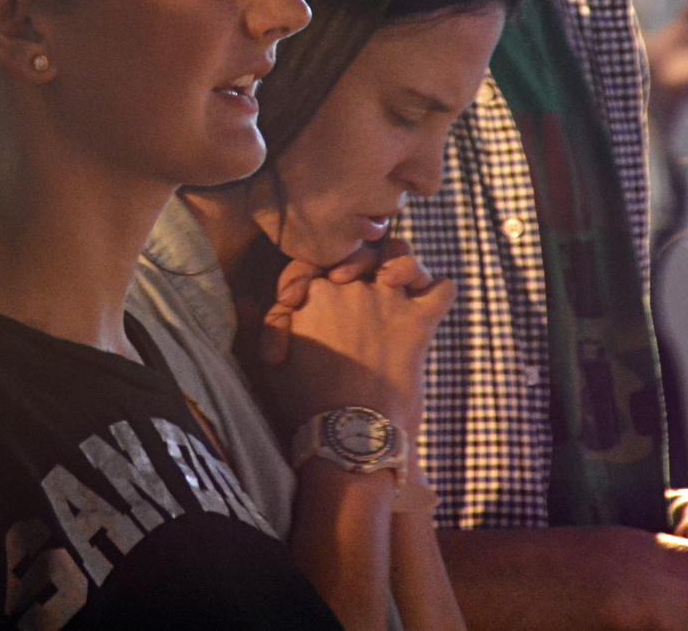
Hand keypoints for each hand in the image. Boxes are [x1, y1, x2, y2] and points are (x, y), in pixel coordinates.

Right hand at [253, 239, 453, 433]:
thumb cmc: (305, 403)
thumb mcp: (271, 362)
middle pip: (360, 252)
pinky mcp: (419, 323)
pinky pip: (442, 290)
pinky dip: (439, 291)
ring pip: (402, 256)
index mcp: (313, 292)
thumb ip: (263, 324)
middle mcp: (351, 287)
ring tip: (395, 282)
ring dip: (401, 265)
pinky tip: (428, 301)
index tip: (300, 301)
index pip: (311, 261)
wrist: (348, 436)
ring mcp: (388, 301)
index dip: (306, 277)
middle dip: (358, 262)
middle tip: (354, 286)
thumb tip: (245, 299)